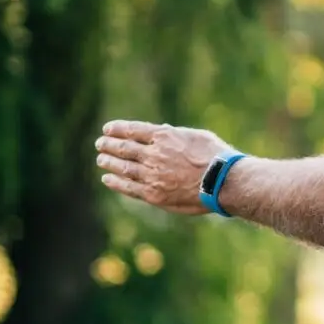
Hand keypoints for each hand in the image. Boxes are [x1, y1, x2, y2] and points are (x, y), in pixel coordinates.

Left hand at [95, 120, 233, 214]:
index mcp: (165, 137)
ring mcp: (152, 175)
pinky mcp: (154, 194)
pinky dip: (115, 182)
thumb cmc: (217, 157)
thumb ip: (177, 134)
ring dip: (109, 162)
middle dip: (109, 145)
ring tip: (101, 160)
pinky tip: (107, 179)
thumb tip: (163, 130)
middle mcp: (154, 154)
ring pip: (123, 167)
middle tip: (100, 144)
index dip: (117, 129)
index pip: (133, 130)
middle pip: (124, 148)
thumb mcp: (198, 137)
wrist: (223, 182)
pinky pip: (128, 187)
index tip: (107, 129)